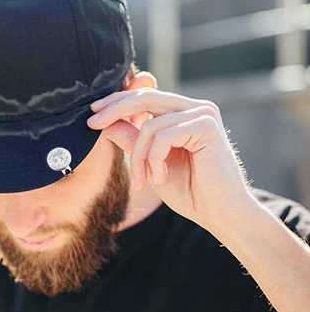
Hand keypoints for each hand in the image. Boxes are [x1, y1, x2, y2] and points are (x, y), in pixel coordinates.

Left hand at [87, 88, 254, 230]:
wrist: (220, 215)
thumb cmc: (188, 190)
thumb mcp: (149, 161)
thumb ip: (132, 138)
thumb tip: (104, 121)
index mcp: (183, 112)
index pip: (144, 96)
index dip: (116, 101)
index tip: (92, 114)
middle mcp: (195, 107)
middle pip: (144, 98)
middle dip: (114, 110)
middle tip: (92, 124)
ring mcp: (203, 114)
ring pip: (150, 125)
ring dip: (139, 156)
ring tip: (142, 180)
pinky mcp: (206, 125)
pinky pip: (162, 136)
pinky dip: (154, 159)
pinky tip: (160, 177)